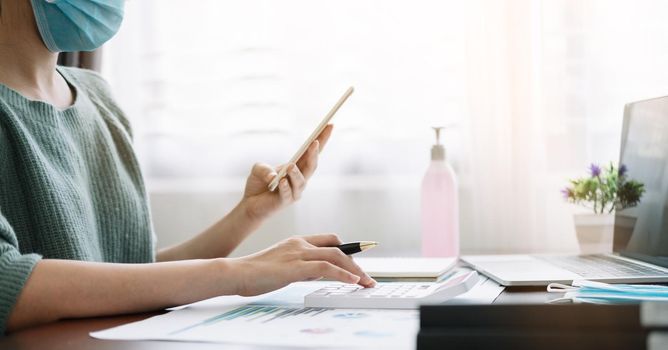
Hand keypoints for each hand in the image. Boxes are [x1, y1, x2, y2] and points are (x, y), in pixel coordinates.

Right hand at [229, 233, 375, 295]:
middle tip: (367, 278)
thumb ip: (301, 267)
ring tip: (366, 282)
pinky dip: (343, 274)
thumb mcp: (283, 267)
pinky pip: (327, 268)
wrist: (236, 273)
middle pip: (338, 248)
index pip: (329, 240)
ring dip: (355, 270)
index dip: (347, 248)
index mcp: (297, 241)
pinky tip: (353, 281)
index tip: (360, 259)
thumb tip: (319, 274)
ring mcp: (298, 254)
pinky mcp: (296, 267)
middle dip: (356, 263)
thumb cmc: (256, 273)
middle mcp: (300, 244)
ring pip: (336, 256)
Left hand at [241, 124, 333, 220]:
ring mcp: (294, 191)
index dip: (322, 139)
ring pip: (301, 181)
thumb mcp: (258, 169)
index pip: (312, 151)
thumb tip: (273, 176)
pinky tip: (281, 181)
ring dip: (296, 173)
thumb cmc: (258, 184)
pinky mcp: (285, 201)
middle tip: (315, 142)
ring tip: (290, 166)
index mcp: (297, 166)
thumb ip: (264, 168)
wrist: (251, 204)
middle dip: (315, 153)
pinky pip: (287, 194)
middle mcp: (299, 178)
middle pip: (312, 165)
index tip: (329, 125)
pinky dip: (285, 187)